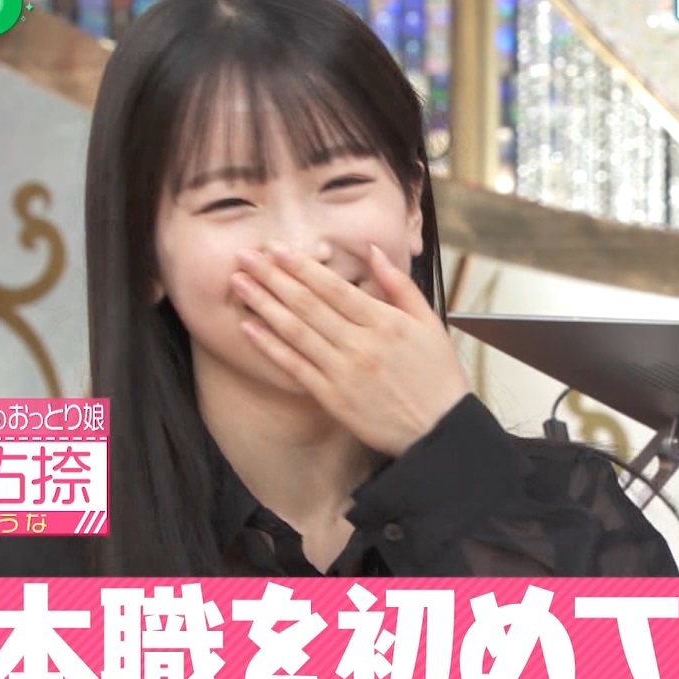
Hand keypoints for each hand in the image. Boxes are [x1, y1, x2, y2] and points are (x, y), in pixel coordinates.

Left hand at [231, 243, 471, 457]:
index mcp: (385, 322)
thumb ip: (399, 285)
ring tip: (238, 284)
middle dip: (272, 277)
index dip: (301, 266)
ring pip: (296, 332)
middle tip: (244, 256)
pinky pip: (295, 368)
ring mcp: (344, 372)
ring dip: (264, 305)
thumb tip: (372, 249)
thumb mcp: (429, 323)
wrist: (439, 430)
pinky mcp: (333, 398)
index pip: (333, 287)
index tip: (276, 248)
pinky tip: (248, 328)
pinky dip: (270, 347)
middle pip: (307, 304)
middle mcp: (360, 344)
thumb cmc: (437, 375)